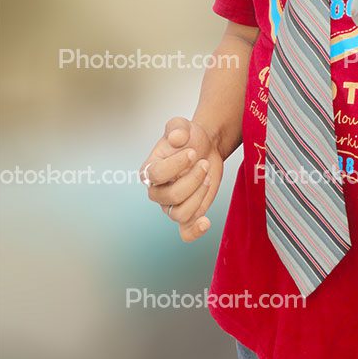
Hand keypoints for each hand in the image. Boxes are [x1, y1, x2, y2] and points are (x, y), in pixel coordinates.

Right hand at [140, 116, 223, 240]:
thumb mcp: (182, 125)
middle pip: (172, 196)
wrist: (205, 147)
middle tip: (204, 163)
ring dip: (200, 196)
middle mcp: (158, 191)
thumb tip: (176, 138)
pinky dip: (195, 231)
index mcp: (150, 170)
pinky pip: (186, 232)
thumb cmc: (189, 138)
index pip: (156, 175)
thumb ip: (176, 128)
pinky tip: (206, 222)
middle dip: (193, 179)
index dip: (176, 165)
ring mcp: (172, 204)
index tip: (192, 152)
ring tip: (207, 178)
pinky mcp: (189, 212)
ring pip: (181, 214)